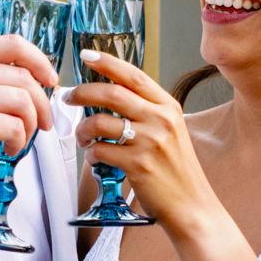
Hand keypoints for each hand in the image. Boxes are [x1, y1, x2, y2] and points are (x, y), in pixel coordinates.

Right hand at [0, 35, 59, 182]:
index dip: (40, 61)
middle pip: (24, 78)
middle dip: (42, 103)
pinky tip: (9, 148)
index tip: (50, 80)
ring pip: (24, 102)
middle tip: (44, 123)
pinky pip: (15, 127)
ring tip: (20, 138)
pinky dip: (19, 141)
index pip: (13, 44)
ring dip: (31, 124)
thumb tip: (36, 78)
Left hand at [67, 50, 229, 232]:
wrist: (192, 205)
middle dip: (82, 92)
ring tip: (83, 137)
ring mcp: (150, 141)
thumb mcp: (170, 131)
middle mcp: (161, 119)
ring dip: (82, 129)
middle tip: (69, 98)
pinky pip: (99, 151)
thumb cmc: (176, 171)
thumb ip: (147, 112)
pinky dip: (91, 154)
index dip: (107, 62)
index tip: (87, 55)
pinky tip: (96, 159)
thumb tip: (109, 96)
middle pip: (111, 93)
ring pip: (99, 122)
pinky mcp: (138, 164)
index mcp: (169, 106)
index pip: (134, 75)